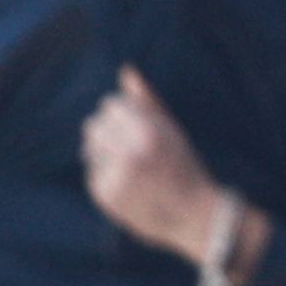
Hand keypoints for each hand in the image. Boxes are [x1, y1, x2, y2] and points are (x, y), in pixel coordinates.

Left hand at [83, 68, 223, 265]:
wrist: (195, 216)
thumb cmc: (186, 167)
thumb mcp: (173, 130)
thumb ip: (147, 100)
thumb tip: (126, 70)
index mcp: (148, 132)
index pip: (111, 105)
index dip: (125, 116)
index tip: (139, 130)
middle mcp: (129, 153)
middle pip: (94, 125)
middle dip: (110, 133)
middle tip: (133, 149)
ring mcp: (115, 175)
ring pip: (90, 149)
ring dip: (106, 154)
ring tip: (132, 168)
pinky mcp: (106, 195)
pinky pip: (93, 173)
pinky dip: (106, 176)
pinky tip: (129, 185)